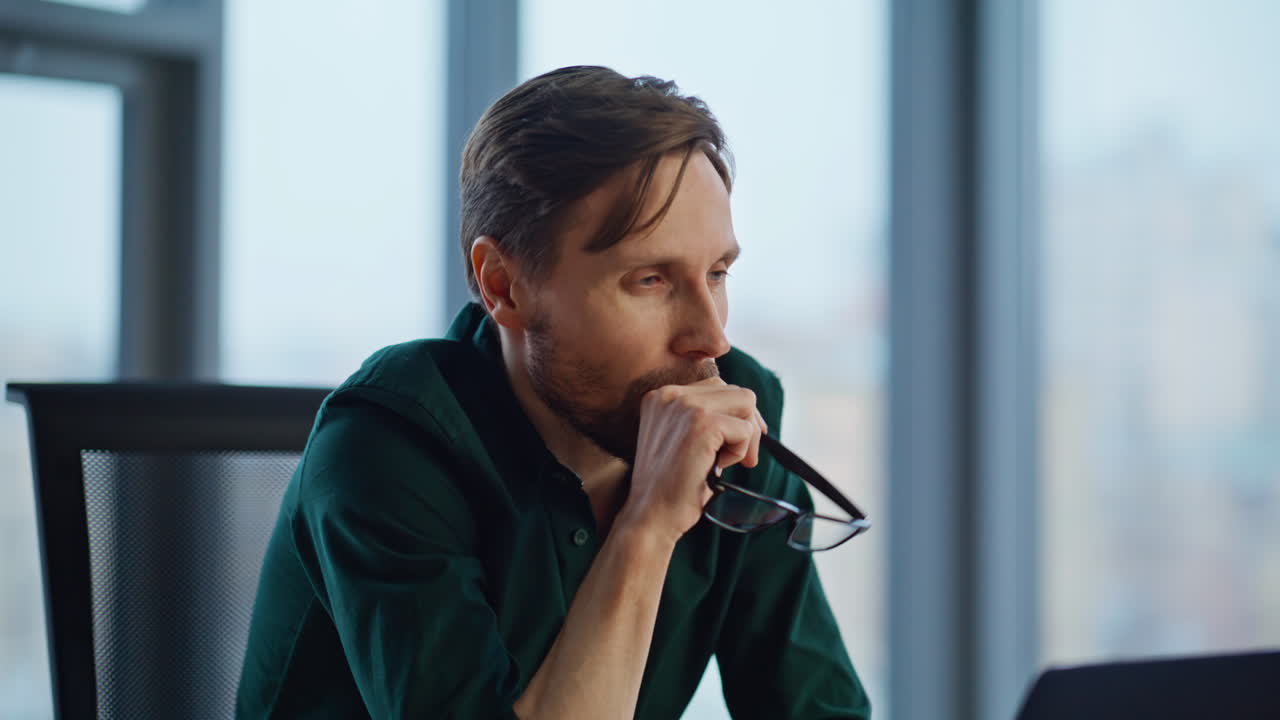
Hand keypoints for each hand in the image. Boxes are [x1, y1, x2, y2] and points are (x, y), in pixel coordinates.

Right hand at [619, 377, 767, 543]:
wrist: (650, 516)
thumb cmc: (670, 486)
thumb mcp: (680, 440)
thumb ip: (703, 419)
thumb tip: (751, 415)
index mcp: (661, 396)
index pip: (716, 387)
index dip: (736, 414)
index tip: (740, 441)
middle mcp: (670, 394)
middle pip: (736, 391)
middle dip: (748, 424)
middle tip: (745, 459)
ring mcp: (685, 406)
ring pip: (746, 403)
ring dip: (745, 438)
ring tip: (722, 463)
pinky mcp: (702, 424)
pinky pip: (746, 429)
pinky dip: (741, 452)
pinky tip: (717, 468)